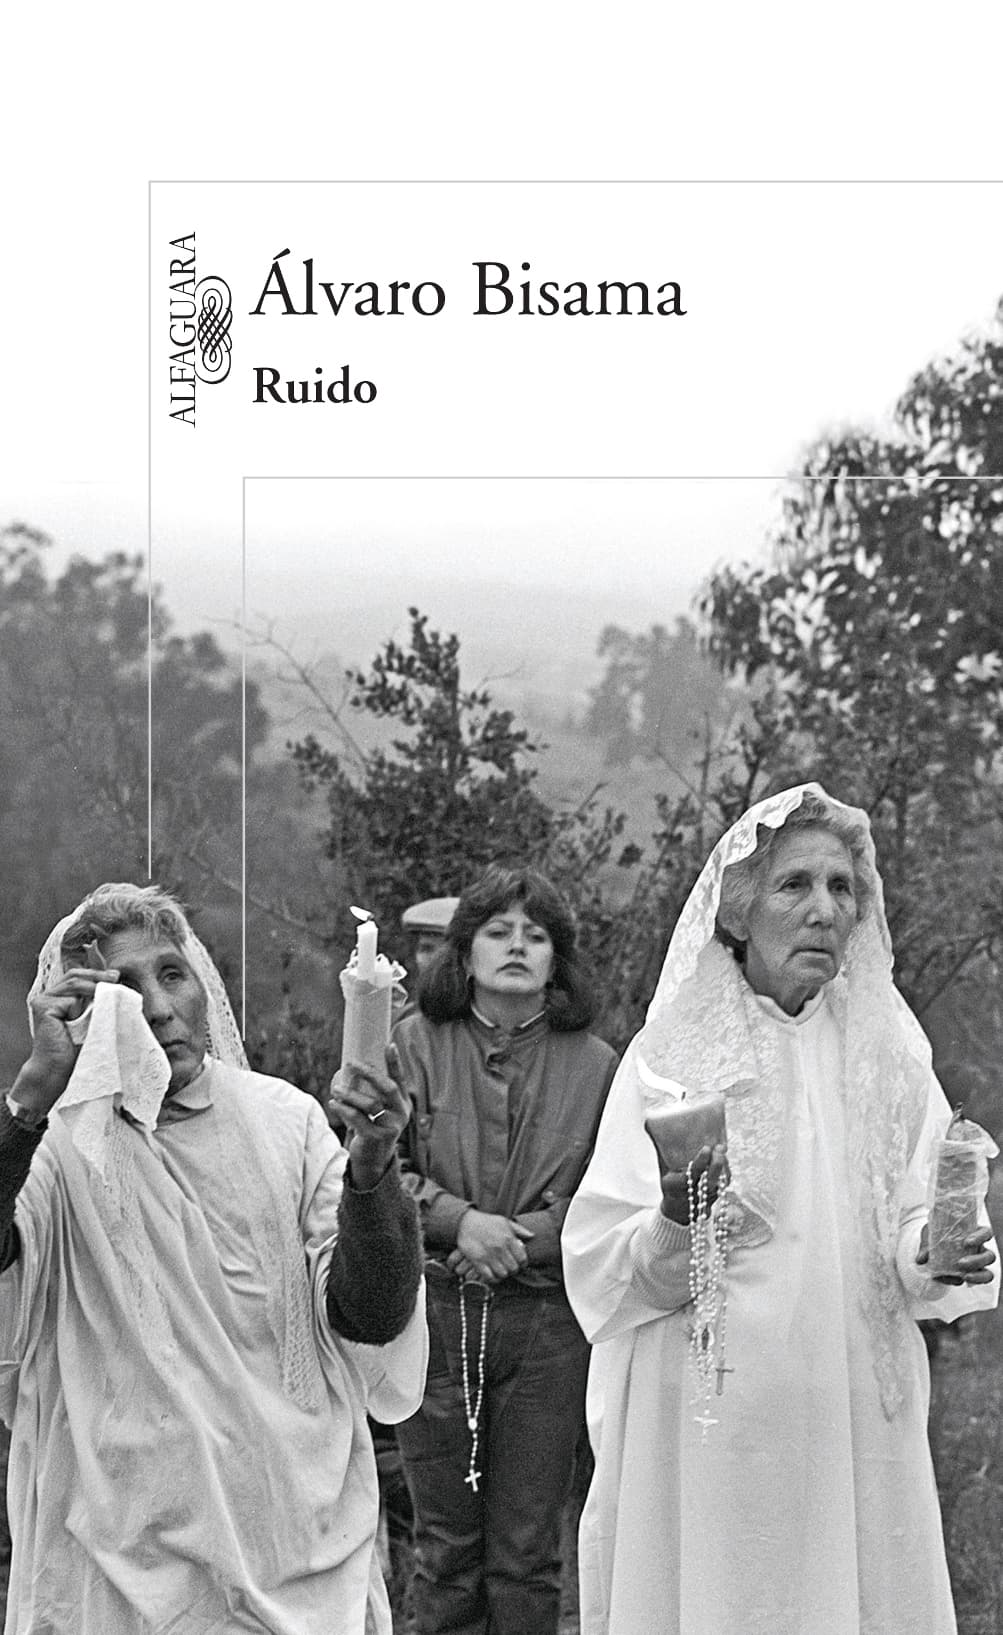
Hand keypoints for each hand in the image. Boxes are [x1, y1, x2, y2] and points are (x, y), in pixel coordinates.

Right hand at [13, 966, 121, 1116]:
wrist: (58, 1070)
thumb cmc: (75, 1049)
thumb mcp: (90, 1019)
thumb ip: (96, 1002)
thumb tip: (115, 982)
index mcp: (58, 997)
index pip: (76, 976)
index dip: (95, 974)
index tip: (116, 976)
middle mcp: (48, 996)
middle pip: (74, 975)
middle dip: (97, 975)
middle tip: (115, 978)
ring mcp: (43, 1001)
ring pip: (74, 984)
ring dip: (92, 990)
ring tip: (105, 998)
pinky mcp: (43, 1008)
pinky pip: (70, 1000)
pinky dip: (80, 1010)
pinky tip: (79, 1024)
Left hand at [328, 1043, 409, 1190]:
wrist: (374, 1158)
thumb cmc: (373, 1126)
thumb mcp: (379, 1110)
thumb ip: (373, 1093)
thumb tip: (354, 1067)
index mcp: (403, 1103)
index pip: (400, 1079)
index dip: (395, 1062)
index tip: (389, 1044)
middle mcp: (401, 1113)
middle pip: (388, 1088)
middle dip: (369, 1073)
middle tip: (351, 1063)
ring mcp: (391, 1126)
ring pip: (370, 1104)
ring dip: (350, 1094)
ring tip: (336, 1089)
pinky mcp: (377, 1138)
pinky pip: (358, 1119)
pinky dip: (344, 1110)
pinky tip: (334, 1104)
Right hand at [454, 1210, 533, 1281]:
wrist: (465, 1222)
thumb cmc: (487, 1221)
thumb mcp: (505, 1221)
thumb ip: (519, 1229)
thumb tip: (532, 1236)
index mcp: (508, 1238)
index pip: (522, 1259)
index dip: (523, 1263)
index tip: (520, 1263)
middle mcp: (500, 1248)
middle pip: (513, 1268)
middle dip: (513, 1269)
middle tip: (510, 1266)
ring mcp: (488, 1256)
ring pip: (503, 1274)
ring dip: (503, 1274)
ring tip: (502, 1269)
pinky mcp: (477, 1262)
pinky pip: (489, 1277)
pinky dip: (493, 1278)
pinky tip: (493, 1273)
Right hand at [660, 1142, 728, 1225]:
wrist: (677, 1211)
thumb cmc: (669, 1183)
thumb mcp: (661, 1169)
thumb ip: (660, 1149)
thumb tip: (649, 1123)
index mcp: (673, 1186)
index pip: (689, 1176)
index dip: (699, 1163)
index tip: (706, 1148)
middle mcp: (690, 1194)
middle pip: (708, 1182)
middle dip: (716, 1164)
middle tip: (720, 1147)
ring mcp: (704, 1198)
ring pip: (718, 1183)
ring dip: (723, 1166)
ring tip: (722, 1150)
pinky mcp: (714, 1198)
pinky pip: (723, 1185)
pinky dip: (725, 1171)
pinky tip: (724, 1159)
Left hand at [917, 1223, 996, 1285]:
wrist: (931, 1245)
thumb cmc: (936, 1233)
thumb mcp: (930, 1234)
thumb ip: (926, 1245)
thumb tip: (920, 1259)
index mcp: (974, 1233)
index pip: (986, 1233)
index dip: (981, 1237)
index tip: (967, 1242)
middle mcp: (980, 1249)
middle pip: (989, 1256)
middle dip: (978, 1261)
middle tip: (961, 1262)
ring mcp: (977, 1264)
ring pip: (988, 1273)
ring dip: (977, 1276)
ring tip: (963, 1277)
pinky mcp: (969, 1275)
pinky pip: (972, 1282)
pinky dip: (959, 1281)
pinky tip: (946, 1279)